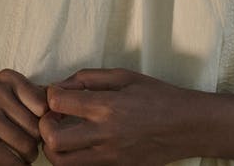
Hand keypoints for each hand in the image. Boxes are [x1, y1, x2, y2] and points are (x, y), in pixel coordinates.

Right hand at [0, 69, 47, 164]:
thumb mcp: (8, 90)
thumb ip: (35, 96)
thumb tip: (64, 112)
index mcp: (9, 78)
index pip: (45, 105)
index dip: (47, 121)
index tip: (41, 127)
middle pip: (37, 127)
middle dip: (38, 141)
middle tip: (32, 143)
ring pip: (26, 145)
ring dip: (29, 156)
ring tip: (25, 154)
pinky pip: (9, 160)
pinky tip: (15, 162)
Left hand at [40, 68, 185, 165]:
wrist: (188, 126)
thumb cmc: (159, 96)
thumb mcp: (124, 76)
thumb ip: (88, 78)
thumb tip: (61, 85)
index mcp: (107, 107)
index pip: (57, 103)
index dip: (50, 95)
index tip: (57, 94)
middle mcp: (105, 135)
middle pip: (53, 140)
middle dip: (45, 126)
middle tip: (54, 117)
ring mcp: (110, 157)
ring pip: (62, 162)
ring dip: (55, 147)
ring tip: (64, 133)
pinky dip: (73, 157)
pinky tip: (81, 143)